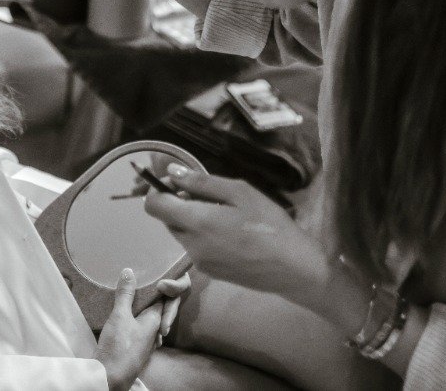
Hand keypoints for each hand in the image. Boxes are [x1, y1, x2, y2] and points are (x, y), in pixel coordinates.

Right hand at [96, 268, 187, 390]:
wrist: (109, 376)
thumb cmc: (118, 346)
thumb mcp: (120, 315)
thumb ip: (125, 294)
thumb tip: (129, 271)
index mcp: (156, 320)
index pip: (165, 298)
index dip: (161, 285)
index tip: (151, 274)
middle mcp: (155, 331)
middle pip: (157, 308)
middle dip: (150, 295)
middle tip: (137, 282)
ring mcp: (146, 342)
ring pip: (147, 319)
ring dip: (140, 307)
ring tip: (129, 295)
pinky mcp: (136, 348)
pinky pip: (140, 328)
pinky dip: (134, 318)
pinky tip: (124, 315)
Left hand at [143, 169, 331, 302]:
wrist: (292, 268)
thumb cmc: (269, 224)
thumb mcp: (240, 193)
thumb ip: (202, 183)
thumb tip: (172, 173)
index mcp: (196, 223)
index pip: (154, 206)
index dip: (159, 189)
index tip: (179, 181)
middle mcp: (190, 245)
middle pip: (167, 218)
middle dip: (180, 203)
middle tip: (212, 196)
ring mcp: (199, 263)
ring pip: (181, 232)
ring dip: (192, 219)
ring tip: (226, 214)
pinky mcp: (209, 272)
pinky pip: (195, 247)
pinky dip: (203, 235)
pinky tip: (230, 233)